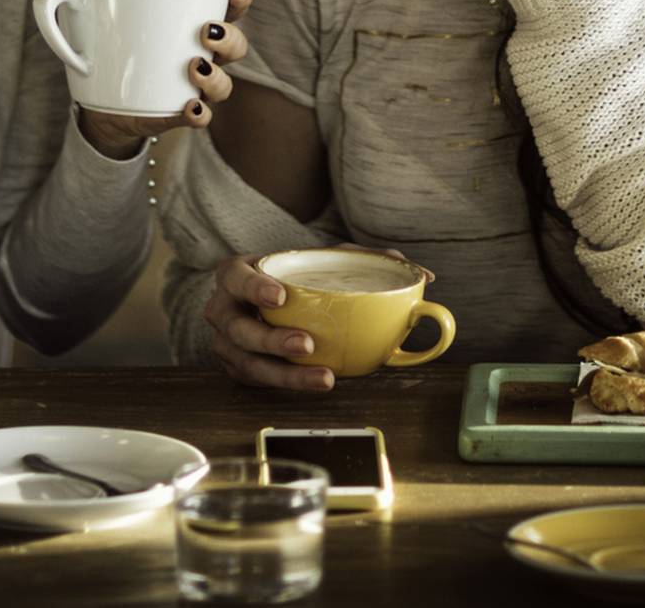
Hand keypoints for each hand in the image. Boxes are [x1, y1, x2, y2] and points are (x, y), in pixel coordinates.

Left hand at [75, 0, 253, 158]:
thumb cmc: (110, 47)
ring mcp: (193, 88)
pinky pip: (200, 118)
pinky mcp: (177, 114)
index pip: (229, 8)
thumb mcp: (98, 18)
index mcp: (192, 23)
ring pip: (225, 84)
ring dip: (217, 76)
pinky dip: (199, 113)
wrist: (100, 100)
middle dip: (230, 37)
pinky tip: (190, 106)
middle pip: (237, 46)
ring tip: (194, 66)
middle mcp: (203, 55)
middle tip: (206, 31)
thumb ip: (81, 2)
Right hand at [204, 245, 434, 391]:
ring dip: (284, 374)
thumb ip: (365, 259)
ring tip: (323, 377)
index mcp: (235, 275)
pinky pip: (257, 383)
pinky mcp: (238, 369)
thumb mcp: (321, 260)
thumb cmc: (294, 278)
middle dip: (273, 340)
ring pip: (248, 365)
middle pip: (240, 330)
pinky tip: (311, 382)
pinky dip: (285, 384)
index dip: (253, 287)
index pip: (235, 278)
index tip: (281, 296)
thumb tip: (420, 274)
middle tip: (308, 344)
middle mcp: (224, 309)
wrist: (266, 302)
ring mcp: (227, 343)